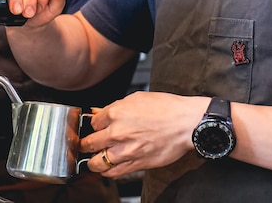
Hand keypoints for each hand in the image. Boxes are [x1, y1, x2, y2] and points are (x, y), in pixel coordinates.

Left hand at [80, 92, 208, 176]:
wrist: (186, 123)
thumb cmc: (167, 108)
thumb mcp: (137, 98)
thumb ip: (115, 106)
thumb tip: (99, 111)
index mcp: (116, 113)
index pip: (93, 122)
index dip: (94, 125)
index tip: (95, 127)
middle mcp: (118, 132)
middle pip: (89, 143)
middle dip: (86, 144)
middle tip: (85, 145)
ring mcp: (126, 150)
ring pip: (97, 162)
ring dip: (92, 161)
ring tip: (92, 160)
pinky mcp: (137, 164)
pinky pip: (114, 172)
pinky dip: (107, 172)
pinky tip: (106, 168)